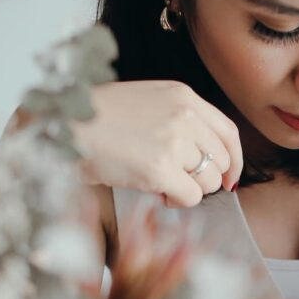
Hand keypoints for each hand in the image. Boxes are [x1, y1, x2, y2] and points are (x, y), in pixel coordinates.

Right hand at [72, 80, 242, 205]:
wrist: (64, 125)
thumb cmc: (99, 117)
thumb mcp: (148, 100)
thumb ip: (180, 118)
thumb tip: (206, 155)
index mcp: (183, 96)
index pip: (229, 132)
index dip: (234, 160)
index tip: (229, 177)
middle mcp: (184, 116)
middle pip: (221, 160)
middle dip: (205, 178)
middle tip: (179, 180)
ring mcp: (174, 141)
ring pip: (209, 181)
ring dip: (189, 190)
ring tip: (163, 183)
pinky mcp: (160, 168)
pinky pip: (191, 197)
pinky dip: (177, 201)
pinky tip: (157, 192)